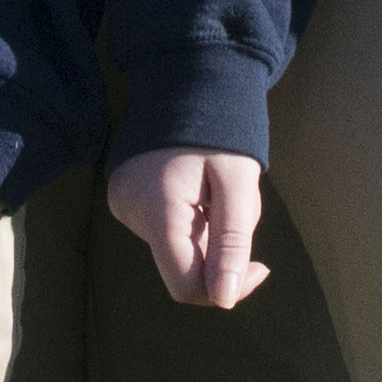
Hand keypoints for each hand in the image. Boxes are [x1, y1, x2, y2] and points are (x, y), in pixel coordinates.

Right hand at [112, 144, 270, 307]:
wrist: (186, 82)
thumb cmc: (220, 131)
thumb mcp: (239, 183)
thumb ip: (232, 241)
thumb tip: (223, 299)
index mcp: (158, 210)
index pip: (186, 285)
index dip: (225, 288)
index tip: (259, 266)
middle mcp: (130, 214)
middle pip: (183, 268)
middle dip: (220, 252)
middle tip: (237, 209)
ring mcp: (122, 206)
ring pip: (176, 251)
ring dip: (206, 236)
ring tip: (215, 192)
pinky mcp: (123, 199)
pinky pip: (165, 231)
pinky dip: (191, 223)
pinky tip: (199, 191)